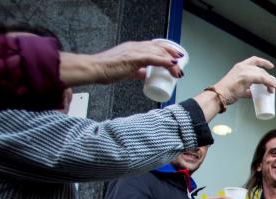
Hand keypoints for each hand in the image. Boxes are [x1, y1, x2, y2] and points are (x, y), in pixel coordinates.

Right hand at [60, 41, 183, 85]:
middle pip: (160, 47)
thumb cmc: (106, 70)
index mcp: (134, 48)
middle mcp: (136, 46)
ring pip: (159, 52)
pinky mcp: (134, 57)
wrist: (94, 69)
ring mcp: (135, 50)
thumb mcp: (127, 71)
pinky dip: (165, 61)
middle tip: (181, 67)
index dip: (168, 52)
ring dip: (172, 63)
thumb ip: (137, 72)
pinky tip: (172, 65)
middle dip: (173, 56)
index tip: (176, 60)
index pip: (155, 46)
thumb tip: (146, 76)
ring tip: (178, 72)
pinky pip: (153, 58)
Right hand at [213, 56, 275, 104]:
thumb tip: (255, 94)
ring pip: (262, 74)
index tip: (270, 66)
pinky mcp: (246, 77)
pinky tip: (272, 87)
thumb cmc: (227, 92)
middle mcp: (242, 67)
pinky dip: (268, 83)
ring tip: (272, 89)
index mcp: (240, 67)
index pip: (254, 60)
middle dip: (269, 78)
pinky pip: (261, 79)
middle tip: (273, 86)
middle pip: (260, 69)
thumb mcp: (240, 88)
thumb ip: (249, 89)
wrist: (219, 95)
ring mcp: (244, 71)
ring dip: (269, 82)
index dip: (264, 62)